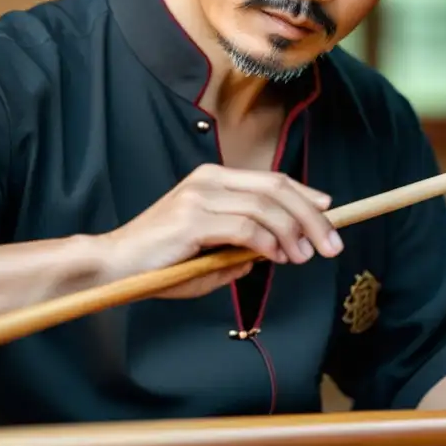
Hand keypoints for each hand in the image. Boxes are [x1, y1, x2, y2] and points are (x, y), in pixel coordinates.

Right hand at [104, 163, 343, 298]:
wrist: (114, 265)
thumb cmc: (160, 262)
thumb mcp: (209, 252)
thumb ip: (240, 248)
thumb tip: (272, 252)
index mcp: (213, 179)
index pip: (271, 180)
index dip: (305, 195)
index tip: (329, 213)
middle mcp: (209, 181)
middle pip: (276, 189)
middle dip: (311, 216)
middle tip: (332, 244)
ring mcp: (200, 197)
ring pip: (266, 207)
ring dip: (293, 233)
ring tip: (305, 257)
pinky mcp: (193, 220)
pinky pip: (245, 228)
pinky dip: (268, 242)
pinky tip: (277, 257)